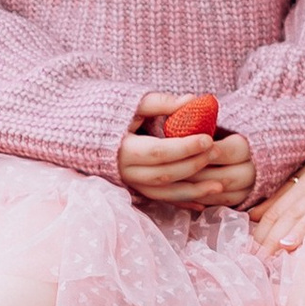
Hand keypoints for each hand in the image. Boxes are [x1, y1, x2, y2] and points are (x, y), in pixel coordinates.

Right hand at [119, 97, 256, 206]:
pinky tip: (203, 205)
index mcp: (123, 149)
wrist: (85, 133)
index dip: (184, 147)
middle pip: (164, 174)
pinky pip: (162, 200)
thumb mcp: (133, 104)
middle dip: (193, 165)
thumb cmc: (112, 114)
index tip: (207, 139)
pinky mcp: (137, 191)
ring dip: (193, 192)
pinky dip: (182, 203)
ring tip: (219, 187)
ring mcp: (131, 184)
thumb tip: (192, 100)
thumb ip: (161, 103)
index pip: (158, 152)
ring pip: (164, 194)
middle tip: (216, 152)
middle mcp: (126, 172)